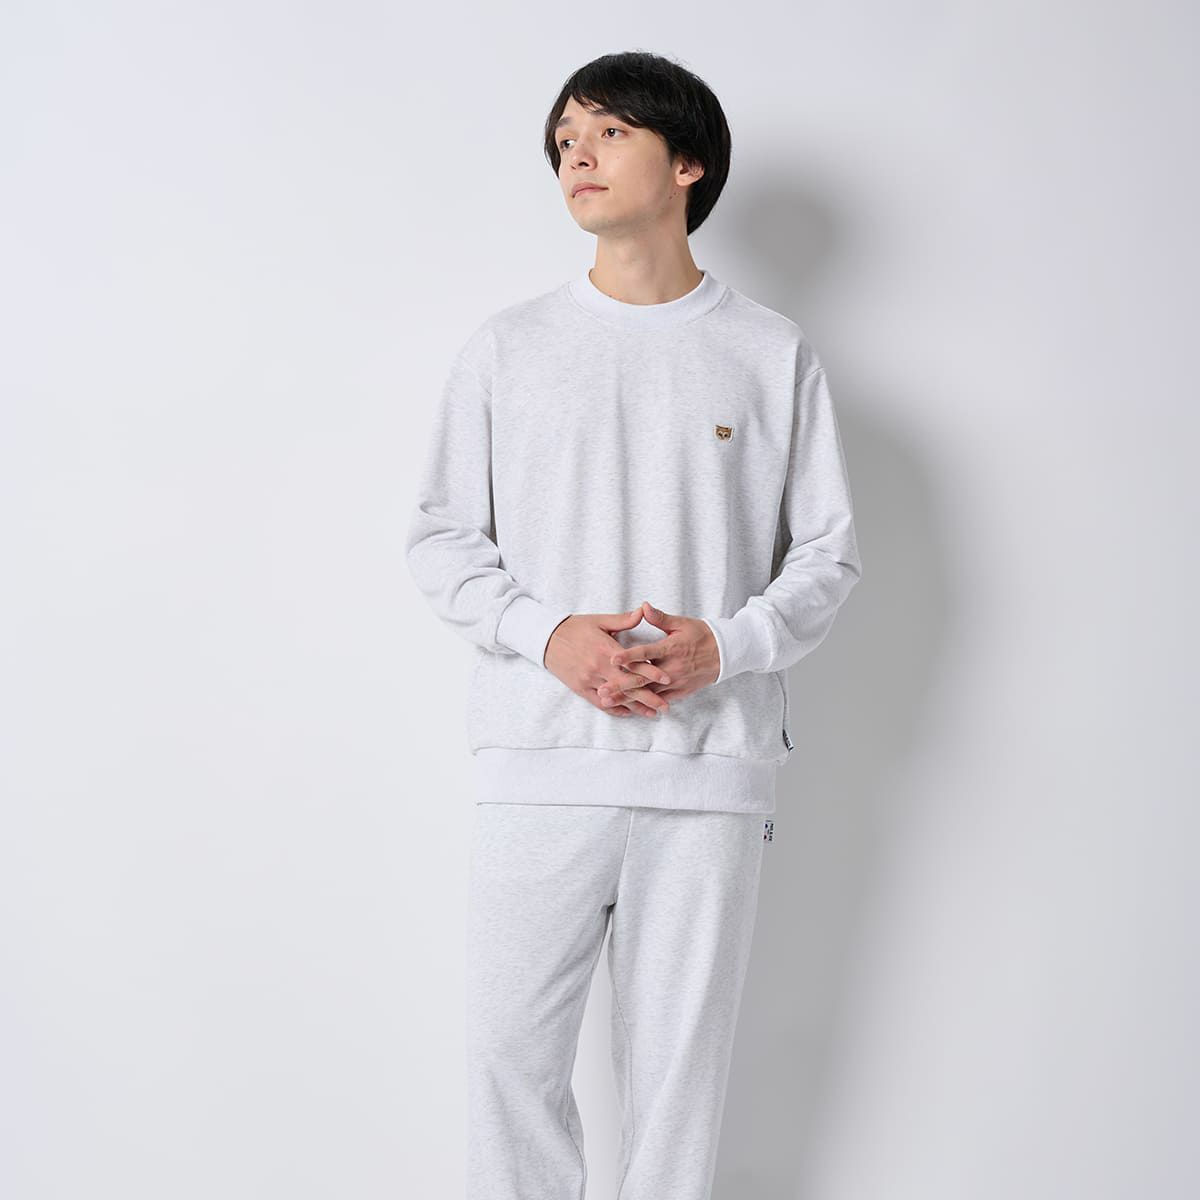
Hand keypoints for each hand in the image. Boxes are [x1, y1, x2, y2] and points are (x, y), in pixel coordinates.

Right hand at [544, 607, 674, 716]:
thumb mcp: (600, 620)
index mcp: (606, 649)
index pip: (633, 663)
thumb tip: (643, 611)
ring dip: (635, 707)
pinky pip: (600, 702)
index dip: (651, 672)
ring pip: (616, 697)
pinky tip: (628, 713)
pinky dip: (615, 708)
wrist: (547, 638)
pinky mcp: (580, 688)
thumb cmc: (575, 627)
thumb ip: (623, 620)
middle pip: (628, 685)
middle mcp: (598, 667)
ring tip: (652, 714)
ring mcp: (589, 679)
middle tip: (666, 706)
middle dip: (648, 697)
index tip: (667, 679)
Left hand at [599, 601, 719, 710]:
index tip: (612, 659)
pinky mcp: (680, 692)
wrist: (724, 654)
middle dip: (621, 685)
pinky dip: (643, 705)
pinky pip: (659, 701)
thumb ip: (660, 618)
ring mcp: (676, 682)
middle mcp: (672, 668)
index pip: (646, 653)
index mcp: (670, 648)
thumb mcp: (681, 623)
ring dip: (627, 697)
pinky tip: (628, 708)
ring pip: (648, 693)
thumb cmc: (701, 635)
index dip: (628, 656)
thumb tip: (643, 606)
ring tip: (608, 701)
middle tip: (602, 690)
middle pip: (642, 678)